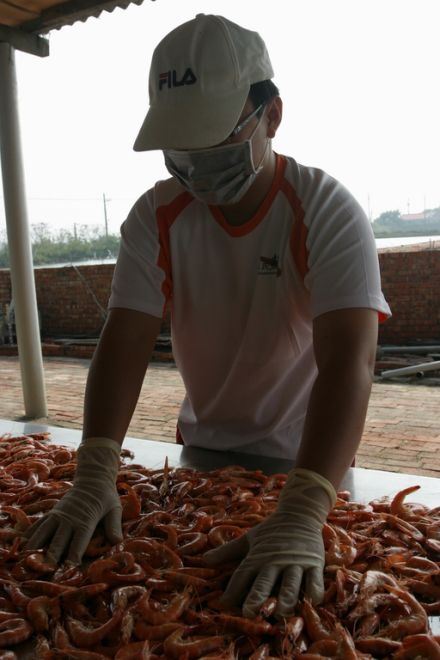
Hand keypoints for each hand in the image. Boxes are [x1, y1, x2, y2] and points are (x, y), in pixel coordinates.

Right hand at [25, 438, 122, 564]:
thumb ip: (114, 525)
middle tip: (44, 572)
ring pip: (42, 533)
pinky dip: (30, 535)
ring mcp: (57, 515)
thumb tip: (117, 542)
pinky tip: (21, 546)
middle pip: (57, 541)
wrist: (93, 478)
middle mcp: (68, 519)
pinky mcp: (51, 512)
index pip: (78, 542)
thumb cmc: (106, 497)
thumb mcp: (114, 509)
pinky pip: (38, 524)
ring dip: (35, 547)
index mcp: (85, 521)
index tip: (68, 569)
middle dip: (51, 557)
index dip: (73, 556)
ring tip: (26, 562)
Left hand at [204, 468, 335, 618]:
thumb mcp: (248, 539)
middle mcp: (275, 560)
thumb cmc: (271, 530)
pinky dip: (313, 593)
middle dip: (257, 596)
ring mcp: (296, 562)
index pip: (242, 574)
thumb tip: (203, 560)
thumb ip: (227, 552)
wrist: (299, 513)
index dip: (233, 590)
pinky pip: (314, 581)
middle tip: (250, 613)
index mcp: (258, 556)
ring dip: (285, 599)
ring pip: (290, 584)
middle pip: (265, 581)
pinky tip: (310, 604)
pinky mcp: (314, 563)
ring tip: (280, 613)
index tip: (223, 606)